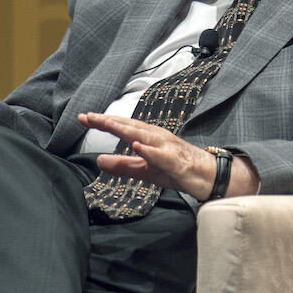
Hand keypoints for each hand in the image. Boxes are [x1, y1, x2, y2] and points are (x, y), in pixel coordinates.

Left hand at [78, 113, 254, 200]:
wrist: (209, 176)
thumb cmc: (177, 169)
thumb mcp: (145, 169)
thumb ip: (123, 165)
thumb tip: (99, 160)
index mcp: (149, 137)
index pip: (123, 127)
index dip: (103, 122)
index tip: (83, 118)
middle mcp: (158, 137)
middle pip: (130, 126)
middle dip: (108, 121)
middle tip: (87, 116)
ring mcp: (168, 148)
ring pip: (144, 136)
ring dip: (125, 129)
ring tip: (107, 123)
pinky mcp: (177, 162)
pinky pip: (161, 155)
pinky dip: (149, 150)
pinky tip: (138, 146)